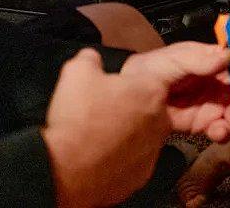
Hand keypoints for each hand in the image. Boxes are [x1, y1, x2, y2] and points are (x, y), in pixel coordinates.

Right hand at [42, 48, 172, 206]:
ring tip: (99, 135)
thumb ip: (90, 59)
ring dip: (127, 133)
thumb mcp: (76, 73)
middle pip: (149, 107)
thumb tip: (90, 57)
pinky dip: (123, 156)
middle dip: (130, 108)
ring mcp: (154, 148)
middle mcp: (161, 119)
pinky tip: (103, 154)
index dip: (126, 85)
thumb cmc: (78, 119)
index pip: (148, 80)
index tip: (110, 90)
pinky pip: (136, 158)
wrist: (68, 169)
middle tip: (104, 112)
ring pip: (144, 134)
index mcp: (151, 90)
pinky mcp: (144, 172)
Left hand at [120, 42, 229, 141]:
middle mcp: (208, 79)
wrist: (120, 110)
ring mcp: (206, 102)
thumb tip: (226, 56)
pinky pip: (219, 127)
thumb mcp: (165, 63)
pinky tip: (220, 132)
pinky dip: (224, 132)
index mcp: (203, 58)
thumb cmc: (138, 76)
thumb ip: (195, 59)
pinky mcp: (200, 122)